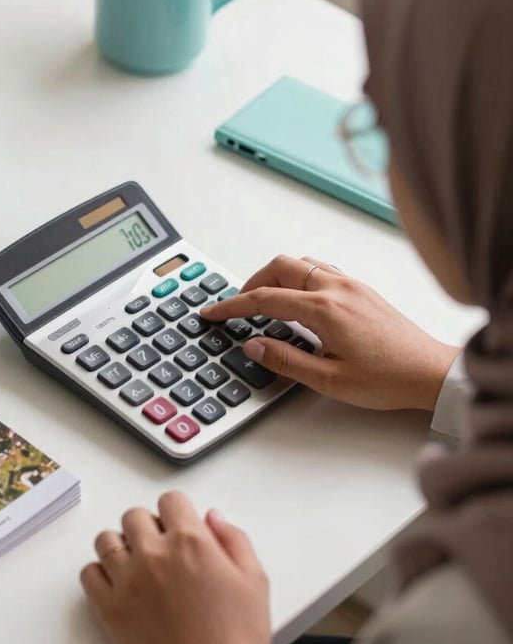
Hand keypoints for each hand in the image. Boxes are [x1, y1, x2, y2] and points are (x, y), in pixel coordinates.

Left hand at [80, 492, 270, 643]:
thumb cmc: (237, 639)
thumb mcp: (254, 580)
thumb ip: (233, 538)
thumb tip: (211, 516)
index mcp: (191, 542)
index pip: (170, 500)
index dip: (177, 512)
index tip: (179, 527)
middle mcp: (154, 554)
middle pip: (134, 515)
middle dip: (148, 527)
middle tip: (161, 549)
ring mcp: (127, 580)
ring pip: (106, 540)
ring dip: (121, 546)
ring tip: (137, 566)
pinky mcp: (109, 608)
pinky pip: (89, 573)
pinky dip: (100, 574)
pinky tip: (120, 585)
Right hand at [200, 255, 460, 410]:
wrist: (431, 372)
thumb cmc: (387, 379)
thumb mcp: (328, 379)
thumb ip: (285, 360)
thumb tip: (253, 345)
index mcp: (324, 309)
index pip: (264, 298)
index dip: (232, 306)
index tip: (212, 312)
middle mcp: (337, 288)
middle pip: (280, 266)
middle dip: (251, 283)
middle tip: (237, 308)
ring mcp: (351, 284)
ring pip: (301, 263)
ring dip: (276, 276)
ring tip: (264, 302)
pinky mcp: (361, 289)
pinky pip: (320, 269)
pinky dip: (298, 277)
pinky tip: (297, 300)